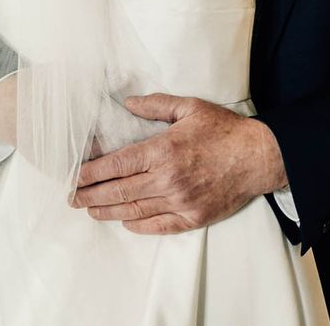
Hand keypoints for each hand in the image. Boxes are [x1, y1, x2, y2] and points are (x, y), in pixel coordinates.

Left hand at [72, 93, 287, 234]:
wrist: (258, 156)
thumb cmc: (224, 130)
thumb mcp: (190, 107)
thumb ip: (156, 104)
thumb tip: (128, 103)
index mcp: (163, 149)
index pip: (116, 164)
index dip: (90, 172)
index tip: (73, 175)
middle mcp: (167, 179)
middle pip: (119, 191)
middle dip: (90, 195)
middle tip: (71, 197)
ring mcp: (180, 201)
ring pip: (134, 211)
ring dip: (107, 212)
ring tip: (90, 210)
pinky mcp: (192, 218)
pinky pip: (158, 226)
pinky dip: (137, 225)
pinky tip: (125, 221)